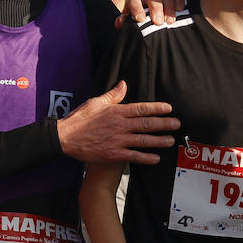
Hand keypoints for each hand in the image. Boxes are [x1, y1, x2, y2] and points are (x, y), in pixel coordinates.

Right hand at [57, 81, 178, 163]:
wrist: (65, 138)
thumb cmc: (79, 119)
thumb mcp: (95, 102)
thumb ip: (112, 95)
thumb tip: (123, 84)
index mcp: (116, 112)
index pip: (142, 108)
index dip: (157, 108)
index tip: (169, 109)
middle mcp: (120, 126)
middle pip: (147, 124)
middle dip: (164, 124)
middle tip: (177, 124)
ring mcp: (118, 141)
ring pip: (144, 140)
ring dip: (159, 141)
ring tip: (170, 141)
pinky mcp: (113, 154)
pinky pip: (134, 156)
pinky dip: (146, 158)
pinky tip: (155, 158)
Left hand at [118, 0, 184, 28]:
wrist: (152, 21)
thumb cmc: (140, 23)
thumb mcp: (131, 24)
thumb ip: (125, 23)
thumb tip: (119, 23)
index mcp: (135, 2)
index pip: (133, 1)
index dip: (136, 9)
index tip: (141, 19)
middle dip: (156, 9)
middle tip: (158, 22)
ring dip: (168, 8)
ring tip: (169, 22)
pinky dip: (178, 0)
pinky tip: (179, 9)